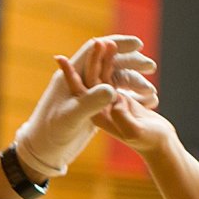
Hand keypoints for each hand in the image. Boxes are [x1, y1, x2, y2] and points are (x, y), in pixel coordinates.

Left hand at [14, 35, 158, 178]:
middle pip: (107, 63)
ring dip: (134, 81)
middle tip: (150, 66)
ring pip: (115, 79)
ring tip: (152, 93)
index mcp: (71, 78)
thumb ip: (91, 103)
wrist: (46, 154)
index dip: (115, 44)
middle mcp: (80, 84)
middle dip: (130, 62)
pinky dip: (132, 96)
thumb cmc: (52, 135)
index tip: (138, 44)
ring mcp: (88, 95)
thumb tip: (112, 90)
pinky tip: (149, 102)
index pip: (93, 52)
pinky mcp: (94, 107)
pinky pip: (117, 94)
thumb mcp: (72, 119)